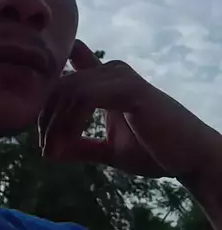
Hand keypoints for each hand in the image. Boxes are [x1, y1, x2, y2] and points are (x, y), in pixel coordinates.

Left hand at [38, 39, 221, 179]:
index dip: (45, 91)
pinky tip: (68, 144)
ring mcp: (120, 75)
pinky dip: (70, 122)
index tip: (38, 126)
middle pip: (58, 84)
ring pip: (67, 91)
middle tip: (45, 150)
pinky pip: (84, 98)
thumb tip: (46, 152)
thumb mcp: (106, 150)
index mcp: (104, 79)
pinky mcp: (129, 88)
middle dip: (45, 119)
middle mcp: (110, 70)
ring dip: (55, 124)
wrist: (192, 160)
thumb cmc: (153, 152)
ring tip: (53, 151)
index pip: (65, 69)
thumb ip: (78, 146)